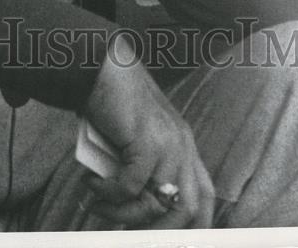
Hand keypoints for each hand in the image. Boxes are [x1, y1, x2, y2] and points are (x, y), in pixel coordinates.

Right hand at [82, 35, 214, 228]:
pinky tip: (92, 185)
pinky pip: (130, 185)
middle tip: (124, 233)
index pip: (204, 197)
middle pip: (187, 210)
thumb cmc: (112, 104)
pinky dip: (109, 194)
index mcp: (184, 145)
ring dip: (123, 215)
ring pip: (157, 204)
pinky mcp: (146, 139)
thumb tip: (131, 212)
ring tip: (97, 207)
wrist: (100, 66)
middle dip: (157, 233)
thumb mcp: (135, 140)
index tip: (164, 239)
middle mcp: (182, 145)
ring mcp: (167, 141)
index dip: (192, 228)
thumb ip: (142, 169)